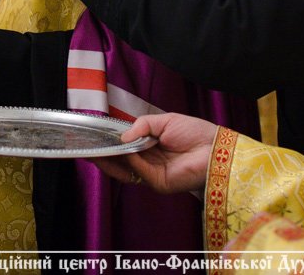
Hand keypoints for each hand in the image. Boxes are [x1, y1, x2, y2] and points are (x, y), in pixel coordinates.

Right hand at [91, 113, 217, 194]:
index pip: (125, 149)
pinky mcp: (159, 183)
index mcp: (150, 147)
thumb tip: (121, 136)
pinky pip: (138, 173)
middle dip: (104, 155)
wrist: (215, 147)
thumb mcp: (163, 121)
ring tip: (96, 150)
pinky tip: (120, 152)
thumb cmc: (195, 132)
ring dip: (110, 161)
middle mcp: (149, 162)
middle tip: (87, 147)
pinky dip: (127, 163)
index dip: (110, 145)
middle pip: (121, 162)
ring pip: (125, 170)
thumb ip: (141, 126)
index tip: (94, 139)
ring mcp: (153, 174)